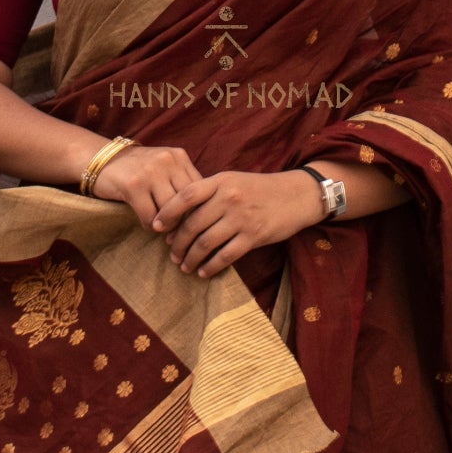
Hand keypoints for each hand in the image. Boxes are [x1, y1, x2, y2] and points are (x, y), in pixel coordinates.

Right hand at [91, 142, 202, 230]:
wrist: (101, 160)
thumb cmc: (138, 169)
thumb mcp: (164, 168)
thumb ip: (182, 183)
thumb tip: (203, 214)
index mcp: (179, 157)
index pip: (200, 189)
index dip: (198, 210)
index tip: (194, 225)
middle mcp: (167, 161)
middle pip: (187, 202)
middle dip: (184, 222)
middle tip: (179, 236)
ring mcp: (150, 172)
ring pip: (170, 211)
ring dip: (167, 226)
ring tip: (162, 229)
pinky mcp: (133, 185)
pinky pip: (150, 216)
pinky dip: (150, 225)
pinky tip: (147, 223)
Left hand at [154, 170, 323, 277]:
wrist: (297, 195)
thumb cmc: (260, 189)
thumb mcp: (233, 180)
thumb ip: (209, 192)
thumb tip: (179, 213)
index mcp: (220, 181)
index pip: (186, 196)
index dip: (167, 212)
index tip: (154, 227)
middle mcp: (229, 198)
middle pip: (192, 224)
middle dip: (177, 243)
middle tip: (171, 254)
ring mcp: (241, 218)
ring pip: (206, 243)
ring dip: (191, 258)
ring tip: (184, 266)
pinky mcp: (254, 236)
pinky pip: (225, 256)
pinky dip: (211, 266)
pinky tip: (203, 272)